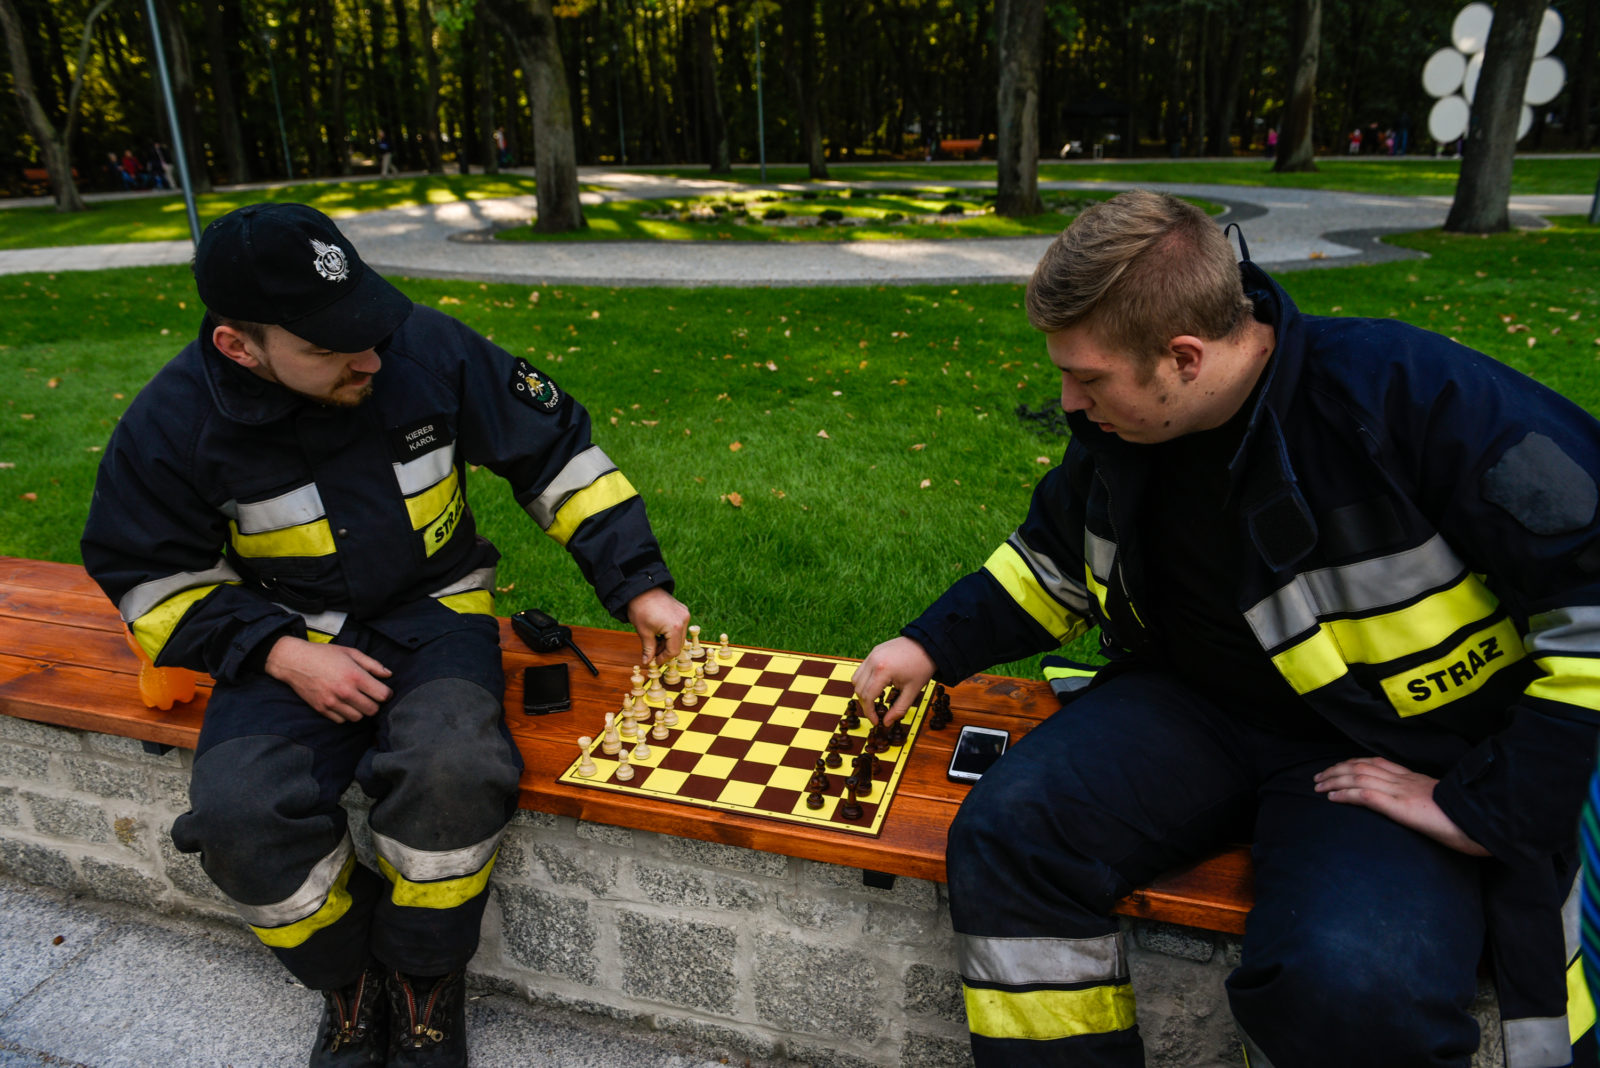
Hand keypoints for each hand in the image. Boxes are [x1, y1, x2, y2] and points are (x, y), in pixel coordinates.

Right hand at [264, 636, 392, 723]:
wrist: (294, 661)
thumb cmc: (324, 654)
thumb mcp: (350, 653)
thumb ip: (372, 664)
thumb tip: (389, 675)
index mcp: (355, 676)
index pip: (382, 696)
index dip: (387, 694)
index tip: (383, 690)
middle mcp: (344, 691)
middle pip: (372, 710)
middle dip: (375, 704)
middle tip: (369, 696)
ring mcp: (332, 702)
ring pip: (357, 718)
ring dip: (360, 710)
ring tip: (356, 699)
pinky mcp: (321, 709)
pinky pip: (341, 720)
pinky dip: (345, 714)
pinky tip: (343, 703)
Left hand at [626, 587, 690, 664]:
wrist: (641, 588)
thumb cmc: (641, 609)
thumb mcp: (644, 632)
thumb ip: (648, 649)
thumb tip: (647, 662)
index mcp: (675, 627)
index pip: (673, 651)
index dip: (663, 658)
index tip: (655, 661)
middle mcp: (683, 620)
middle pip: (678, 644)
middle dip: (665, 651)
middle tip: (653, 653)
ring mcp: (684, 614)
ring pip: (680, 636)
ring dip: (668, 642)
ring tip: (654, 642)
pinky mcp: (682, 610)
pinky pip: (680, 627)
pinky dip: (671, 633)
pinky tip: (659, 633)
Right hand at [851, 636, 935, 727]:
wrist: (928, 644)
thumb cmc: (922, 666)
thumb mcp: (912, 691)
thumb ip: (898, 709)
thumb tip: (887, 722)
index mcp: (882, 671)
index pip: (867, 697)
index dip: (870, 713)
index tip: (876, 721)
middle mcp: (873, 661)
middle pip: (858, 689)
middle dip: (865, 704)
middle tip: (875, 713)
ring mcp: (871, 655)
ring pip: (855, 679)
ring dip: (862, 691)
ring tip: (875, 699)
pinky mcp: (873, 652)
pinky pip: (861, 669)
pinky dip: (864, 680)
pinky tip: (876, 686)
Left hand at [1313, 756, 1489, 856]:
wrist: (1484, 822)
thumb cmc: (1470, 818)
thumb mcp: (1446, 806)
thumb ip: (1430, 803)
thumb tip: (1423, 810)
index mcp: (1417, 780)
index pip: (1379, 763)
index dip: (1355, 763)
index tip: (1340, 768)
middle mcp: (1406, 781)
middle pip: (1363, 766)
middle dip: (1337, 769)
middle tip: (1318, 776)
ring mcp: (1402, 792)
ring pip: (1359, 777)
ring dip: (1334, 779)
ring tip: (1317, 785)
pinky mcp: (1400, 806)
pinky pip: (1365, 795)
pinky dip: (1344, 793)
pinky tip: (1331, 796)